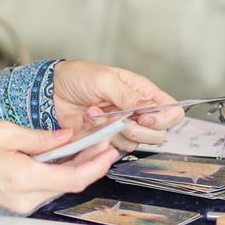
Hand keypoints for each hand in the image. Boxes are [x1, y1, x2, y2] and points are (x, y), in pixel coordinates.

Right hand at [0, 121, 119, 218]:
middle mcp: (26, 197)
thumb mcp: (4, 132)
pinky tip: (63, 156)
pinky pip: (46, 187)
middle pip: (70, 183)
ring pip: (60, 186)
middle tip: (102, 142)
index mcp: (24, 178)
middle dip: (90, 163)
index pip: (73, 177)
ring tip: (87, 146)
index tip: (109, 149)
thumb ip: (40, 137)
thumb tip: (67, 137)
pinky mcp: (18, 201)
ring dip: (76, 168)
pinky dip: (59, 172)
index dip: (96, 165)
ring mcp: (22, 203)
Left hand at [52, 61, 180, 151]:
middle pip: (158, 134)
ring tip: (96, 113)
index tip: (144, 117)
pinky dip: (101, 137)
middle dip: (137, 129)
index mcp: (142, 92)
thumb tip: (148, 106)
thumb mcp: (104, 79)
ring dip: (114, 131)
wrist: (52, 90)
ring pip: (136, 143)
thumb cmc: (79, 77)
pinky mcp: (108, 138)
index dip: (163, 119)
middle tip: (117, 116)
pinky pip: (115, 147)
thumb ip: (127, 95)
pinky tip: (90, 121)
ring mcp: (124, 126)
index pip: (171, 112)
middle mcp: (138, 111)